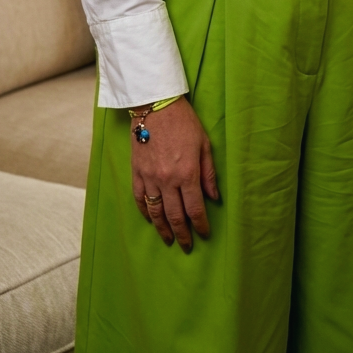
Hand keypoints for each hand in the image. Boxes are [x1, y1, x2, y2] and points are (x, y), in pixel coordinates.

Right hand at [131, 98, 218, 251]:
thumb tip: (214, 197)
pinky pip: (139, 198)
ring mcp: (150, 177)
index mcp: (187, 173)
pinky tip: (150, 220)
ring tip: (168, 240)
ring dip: (162, 229)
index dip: (200, 224)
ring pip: (156, 212)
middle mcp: (168, 180)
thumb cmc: (184, 122)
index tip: (204, 234)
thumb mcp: (204, 144)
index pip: (195, 208)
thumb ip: (209, 173)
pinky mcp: (137, 172)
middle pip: (175, 216)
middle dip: (182, 233)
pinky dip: (145, 212)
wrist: (155, 106)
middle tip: (186, 246)